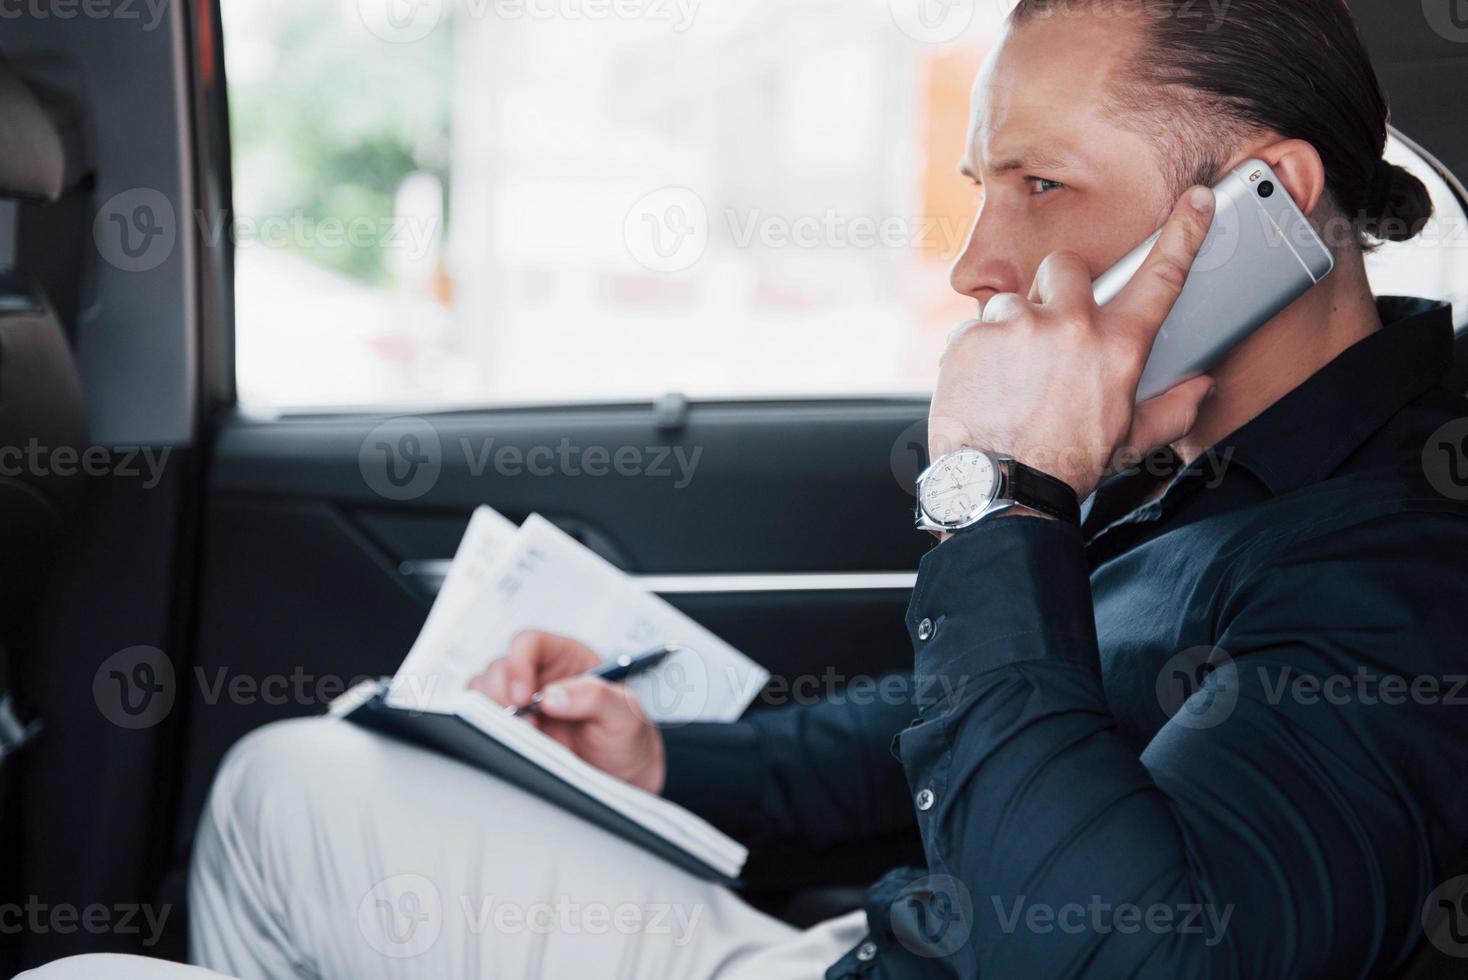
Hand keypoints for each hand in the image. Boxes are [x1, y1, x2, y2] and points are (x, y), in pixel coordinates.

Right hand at [468, 630, 665, 793]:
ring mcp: (523, 703)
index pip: (530, 643)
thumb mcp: (624, 714)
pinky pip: (485, 720)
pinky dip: (489, 730)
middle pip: (499, 667)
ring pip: (484, 691)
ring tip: (524, 735)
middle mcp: (541, 676)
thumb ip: (596, 697)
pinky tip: (515, 743)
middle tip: (524, 723)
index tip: (524, 697)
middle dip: (502, 694)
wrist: (623, 775)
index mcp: (568, 659)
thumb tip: (552, 696)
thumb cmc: (626, 737)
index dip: (518, 663)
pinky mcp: (513, 728)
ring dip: (494, 712)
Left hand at [930, 186, 1219, 502]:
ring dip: (1010, 331)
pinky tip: (981, 389)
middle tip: (1047, 335)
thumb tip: (1201, 386)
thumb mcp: (1129, 441)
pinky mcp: (971, 336)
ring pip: (1012, 302)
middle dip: (1056, 292)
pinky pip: (974, 329)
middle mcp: (1070, 325)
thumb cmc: (1066, 466)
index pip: (1160, 277)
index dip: (1183, 234)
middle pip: (1065, 268)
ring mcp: (1018, 326)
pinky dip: (974, 354)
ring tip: (1008, 379)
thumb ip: (1170, 409)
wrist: (1002, 491)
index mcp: (1118, 346)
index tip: (1196, 199)